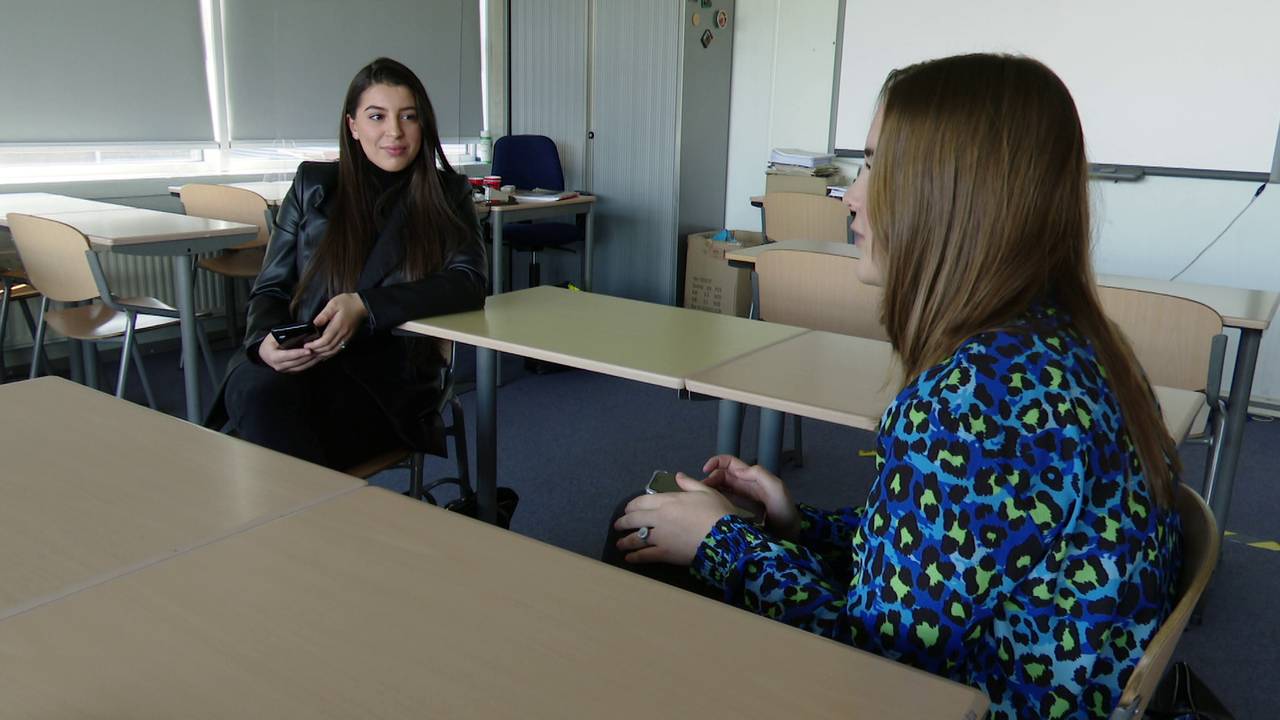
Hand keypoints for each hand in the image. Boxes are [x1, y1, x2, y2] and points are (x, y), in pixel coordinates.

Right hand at [257, 332, 319, 373]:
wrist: (264, 353)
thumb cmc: (270, 343)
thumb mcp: (272, 337)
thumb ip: (282, 336)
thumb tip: (297, 332)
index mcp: (273, 357)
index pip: (288, 355)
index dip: (299, 353)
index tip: (309, 350)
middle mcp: (279, 366)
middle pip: (297, 362)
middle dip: (308, 357)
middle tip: (319, 351)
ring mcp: (285, 370)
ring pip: (301, 367)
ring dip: (311, 361)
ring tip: (320, 354)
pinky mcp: (290, 371)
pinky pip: (302, 368)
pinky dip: (310, 363)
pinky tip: (317, 358)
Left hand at [304, 293, 367, 358]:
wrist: (362, 305)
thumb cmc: (347, 302)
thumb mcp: (334, 304)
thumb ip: (324, 314)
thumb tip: (315, 323)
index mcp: (338, 326)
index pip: (326, 340)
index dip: (315, 345)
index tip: (306, 345)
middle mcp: (343, 334)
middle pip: (329, 348)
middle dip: (317, 351)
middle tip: (307, 350)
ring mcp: (346, 337)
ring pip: (334, 351)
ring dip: (323, 354)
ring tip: (314, 353)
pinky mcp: (348, 338)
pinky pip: (338, 349)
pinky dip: (330, 354)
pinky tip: (324, 354)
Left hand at [613, 474, 736, 565]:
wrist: (725, 538)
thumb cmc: (718, 512)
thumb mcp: (706, 491)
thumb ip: (689, 483)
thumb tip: (678, 476)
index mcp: (668, 500)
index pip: (642, 501)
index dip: (632, 505)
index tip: (628, 509)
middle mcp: (659, 517)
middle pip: (635, 519)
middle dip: (623, 522)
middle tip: (618, 525)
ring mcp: (660, 536)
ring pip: (637, 538)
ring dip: (625, 540)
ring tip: (620, 543)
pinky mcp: (664, 553)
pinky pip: (645, 555)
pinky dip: (635, 557)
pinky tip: (629, 558)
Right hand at [698, 454, 800, 540]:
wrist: (790, 534)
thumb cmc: (785, 511)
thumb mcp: (776, 488)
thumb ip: (759, 475)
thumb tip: (737, 471)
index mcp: (751, 477)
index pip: (729, 463)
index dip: (716, 462)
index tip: (705, 471)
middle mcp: (744, 486)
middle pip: (720, 476)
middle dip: (709, 479)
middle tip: (701, 491)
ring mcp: (740, 499)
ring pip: (719, 489)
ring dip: (709, 491)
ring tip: (701, 499)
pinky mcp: (738, 512)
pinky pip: (723, 502)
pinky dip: (713, 501)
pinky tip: (709, 508)